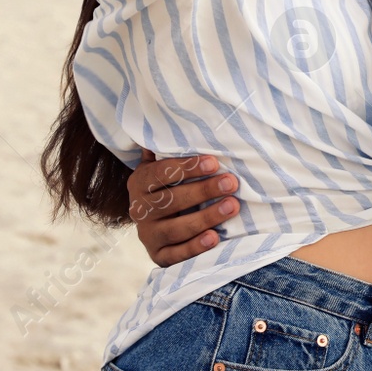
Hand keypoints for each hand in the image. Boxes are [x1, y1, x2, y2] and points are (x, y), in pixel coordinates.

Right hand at [126, 150, 241, 266]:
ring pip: (176, 228)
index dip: (188, 167)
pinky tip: (214, 238)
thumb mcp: (162, 167)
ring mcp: (147, 235)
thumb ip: (166, 148)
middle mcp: (139, 209)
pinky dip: (194, 247)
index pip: (162, 173)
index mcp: (140, 182)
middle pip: (171, 200)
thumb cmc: (169, 186)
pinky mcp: (158, 256)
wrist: (155, 225)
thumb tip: (168, 114)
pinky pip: (175, 255)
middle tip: (232, 182)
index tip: (214, 161)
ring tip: (232, 206)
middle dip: (204, 190)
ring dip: (206, 217)